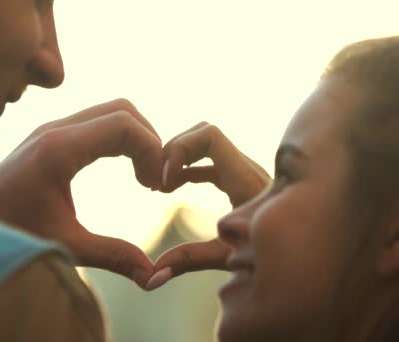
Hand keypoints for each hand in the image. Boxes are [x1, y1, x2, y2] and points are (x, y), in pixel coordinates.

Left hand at [0, 99, 163, 288]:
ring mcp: (51, 129)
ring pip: (110, 112)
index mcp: (59, 150)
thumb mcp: (64, 245)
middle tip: (155, 181)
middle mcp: (55, 130)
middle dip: (149, 140)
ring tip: (143, 178)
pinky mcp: (50, 137)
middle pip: (122, 110)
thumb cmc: (10, 235)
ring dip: (135, 139)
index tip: (157, 186)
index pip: (123, 124)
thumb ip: (112, 255)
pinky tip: (124, 171)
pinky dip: (119, 140)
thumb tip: (152, 276)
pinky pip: (96, 123)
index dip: (152, 149)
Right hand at [146, 122, 270, 290]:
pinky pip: (207, 163)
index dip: (180, 149)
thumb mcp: (228, 257)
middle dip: (175, 150)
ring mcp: (243, 172)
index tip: (164, 181)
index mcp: (244, 177)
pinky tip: (168, 189)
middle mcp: (245, 167)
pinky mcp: (239, 180)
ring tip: (157, 185)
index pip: (208, 136)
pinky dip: (185, 169)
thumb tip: (154, 273)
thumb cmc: (271, 255)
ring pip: (204, 146)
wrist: (305, 255)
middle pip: (203, 133)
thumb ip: (190, 260)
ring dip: (178, 159)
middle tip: (154, 180)